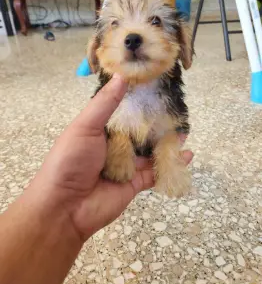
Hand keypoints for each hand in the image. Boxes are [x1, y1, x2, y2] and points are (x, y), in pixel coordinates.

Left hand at [31, 75, 192, 241]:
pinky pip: (155, 172)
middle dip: (157, 123)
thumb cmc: (71, 160)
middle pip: (140, 132)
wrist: (65, 207)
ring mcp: (126, 165)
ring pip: (150, 152)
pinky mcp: (134, 183)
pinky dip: (170, 164)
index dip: (139, 101)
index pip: (123, 111)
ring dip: (167, 143)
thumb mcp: (85, 127)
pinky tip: (186, 155)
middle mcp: (114, 146)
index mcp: (100, 129)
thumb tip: (122, 76)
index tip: (158, 88)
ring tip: (185, 131)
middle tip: (177, 112)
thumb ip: (105, 104)